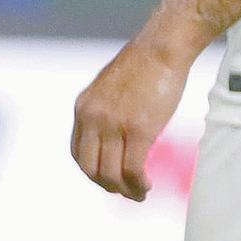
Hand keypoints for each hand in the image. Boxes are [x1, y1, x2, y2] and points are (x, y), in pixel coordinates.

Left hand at [72, 40, 190, 201]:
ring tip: (139, 193)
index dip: (93, 171)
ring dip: (124, 190)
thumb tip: (116, 133)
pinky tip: (146, 185)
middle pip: (90, 168)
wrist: (162, 47)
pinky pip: (132, 170)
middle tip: (125, 190)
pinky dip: (137, 184)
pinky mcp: (138, 130)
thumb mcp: (111, 87)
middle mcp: (93, 117)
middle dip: (106, 185)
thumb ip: (107, 110)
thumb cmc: (144, 63)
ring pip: (110, 175)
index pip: (78, 152)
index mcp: (84, 107)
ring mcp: (114, 124)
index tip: (110, 176)